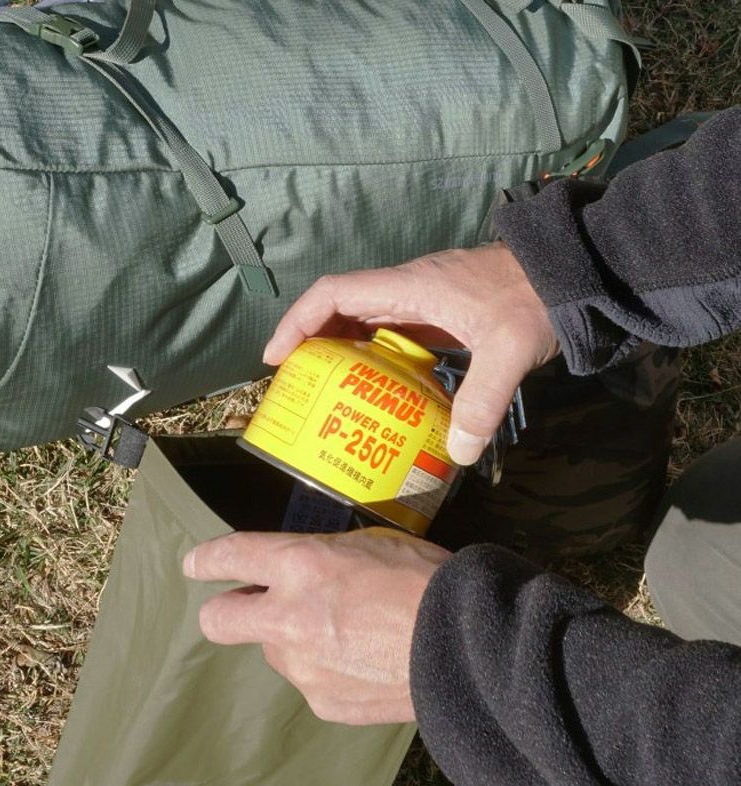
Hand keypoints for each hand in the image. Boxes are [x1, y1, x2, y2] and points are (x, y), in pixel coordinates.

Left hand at [182, 528, 451, 724]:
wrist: (464, 647)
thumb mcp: (368, 545)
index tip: (195, 565)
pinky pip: (308, 678)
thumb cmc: (423, 581)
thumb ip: (318, 557)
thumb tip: (295, 569)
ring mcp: (302, 666)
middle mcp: (288, 615)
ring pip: (273, 650)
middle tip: (254, 603)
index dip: (206, 560)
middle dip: (225, 610)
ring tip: (346, 631)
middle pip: (219, 619)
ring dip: (293, 638)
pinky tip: (362, 659)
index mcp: (301, 564)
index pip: (229, 557)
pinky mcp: (322, 702)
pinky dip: (323, 667)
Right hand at [263, 243, 559, 464]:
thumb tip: (455, 453)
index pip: (334, 293)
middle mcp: (406, 290)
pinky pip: (389, 334)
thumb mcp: (508, 351)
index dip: (298, 321)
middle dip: (310, 341)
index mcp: (408, 288)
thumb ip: (482, 401)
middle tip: (298, 386)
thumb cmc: (532, 299)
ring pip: (363, 321)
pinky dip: (370, 357)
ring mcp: (421, 302)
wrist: (568, 273)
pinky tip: (374, 389)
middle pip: (340, 308)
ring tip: (326, 392)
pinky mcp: (437, 316)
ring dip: (338, 350)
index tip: (277, 357)